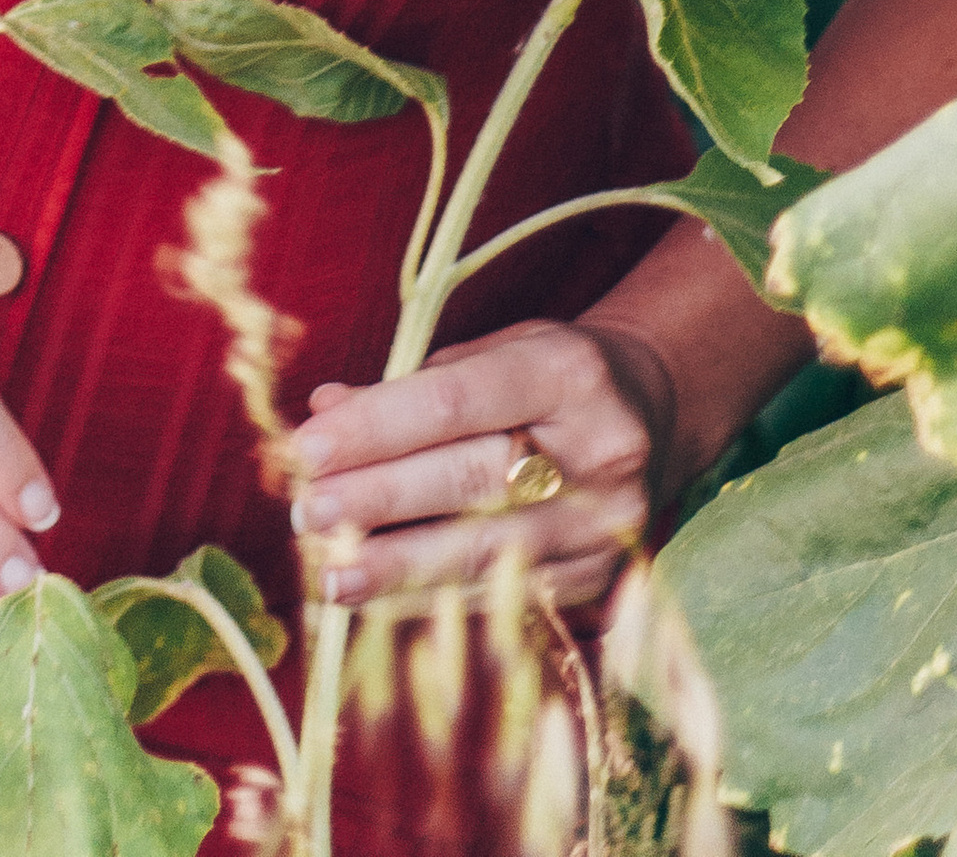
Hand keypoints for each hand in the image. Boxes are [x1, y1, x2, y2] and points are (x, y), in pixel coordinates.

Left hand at [285, 319, 658, 611]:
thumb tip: (324, 410)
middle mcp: (600, 449)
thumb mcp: (492, 353)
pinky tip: (382, 602)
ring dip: (399, 568)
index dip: (377, 426)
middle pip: (471, 481)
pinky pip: (507, 597)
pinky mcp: (601, 579)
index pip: (455, 400)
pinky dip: (437, 601)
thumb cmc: (546, 378)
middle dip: (379, 501)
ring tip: (330, 574)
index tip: (307, 448)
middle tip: (307, 515)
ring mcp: (606, 523)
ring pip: (488, 553)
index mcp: (569, 372)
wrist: (649, 416)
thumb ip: (411, 384)